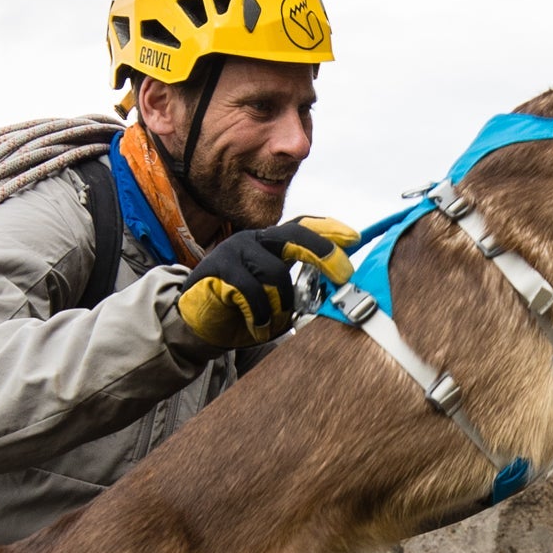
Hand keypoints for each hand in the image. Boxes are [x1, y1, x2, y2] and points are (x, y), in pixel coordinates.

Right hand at [174, 216, 359, 349]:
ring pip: (274, 272)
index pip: (303, 226)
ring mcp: (235, 250)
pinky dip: (259, 314)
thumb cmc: (242, 308)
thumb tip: (337, 291)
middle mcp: (255, 239)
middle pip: (295, 236)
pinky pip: (250, 291)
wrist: (197, 320)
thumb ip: (299, 286)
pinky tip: (257, 326)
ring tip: (275, 321)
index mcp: (271, 243)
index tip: (355, 238)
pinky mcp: (218, 268)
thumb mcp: (275, 293)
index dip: (329, 230)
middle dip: (323, 253)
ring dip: (281, 304)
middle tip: (343, 274)